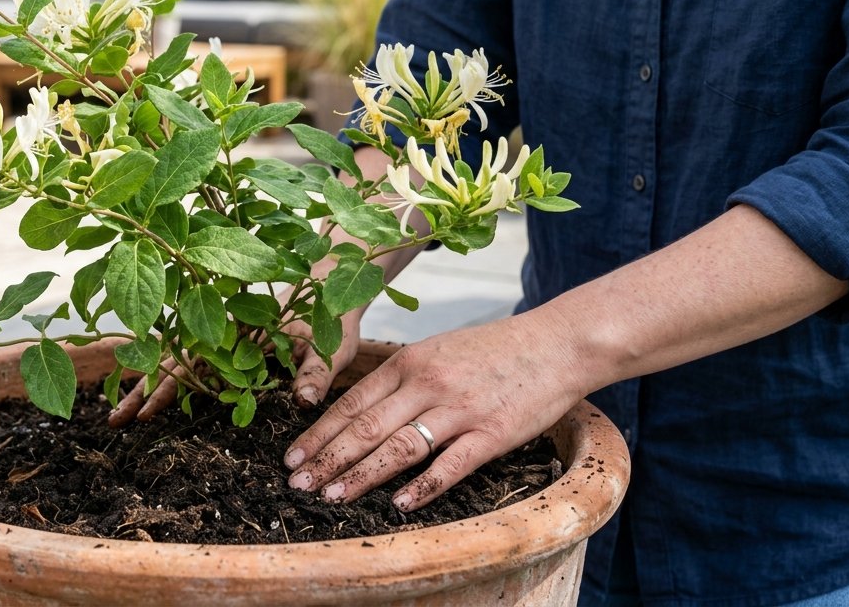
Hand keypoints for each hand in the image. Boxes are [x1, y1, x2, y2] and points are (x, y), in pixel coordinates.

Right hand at [107, 295, 365, 426]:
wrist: (326, 279)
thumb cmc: (330, 313)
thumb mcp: (330, 343)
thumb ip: (315, 371)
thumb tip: (302, 403)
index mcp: (238, 334)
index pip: (193, 365)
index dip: (166, 389)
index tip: (144, 414)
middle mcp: (221, 333)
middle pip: (170, 361)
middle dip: (141, 390)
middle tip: (113, 421)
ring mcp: (219, 336)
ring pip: (174, 359)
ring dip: (148, 384)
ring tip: (121, 414)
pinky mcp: (226, 340)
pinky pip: (189, 358)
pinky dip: (166, 374)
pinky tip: (151, 393)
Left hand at [283, 311, 588, 510]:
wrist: (556, 344)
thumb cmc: (493, 350)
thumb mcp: (437, 349)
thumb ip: (401, 377)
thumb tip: (360, 409)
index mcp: (409, 362)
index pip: (351, 402)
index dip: (319, 432)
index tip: (292, 456)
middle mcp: (427, 384)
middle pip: (365, 427)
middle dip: (326, 458)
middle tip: (297, 483)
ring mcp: (459, 409)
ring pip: (399, 447)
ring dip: (362, 475)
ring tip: (332, 496)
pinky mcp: (492, 433)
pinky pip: (451, 464)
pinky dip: (423, 487)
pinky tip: (400, 504)